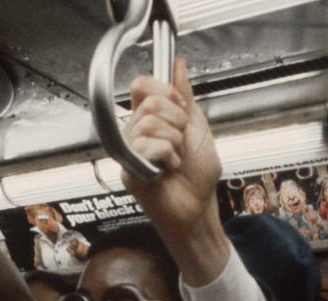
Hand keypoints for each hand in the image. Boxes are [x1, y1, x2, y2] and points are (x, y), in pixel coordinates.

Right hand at [121, 58, 221, 234]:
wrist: (199, 206)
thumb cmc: (198, 175)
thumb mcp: (197, 126)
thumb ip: (185, 95)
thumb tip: (178, 66)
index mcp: (150, 118)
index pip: (142, 86)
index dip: (165, 92)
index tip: (182, 110)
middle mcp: (136, 132)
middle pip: (149, 102)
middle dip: (177, 121)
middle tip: (181, 143)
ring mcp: (130, 151)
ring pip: (148, 123)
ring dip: (174, 142)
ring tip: (176, 159)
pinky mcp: (128, 169)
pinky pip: (145, 146)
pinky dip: (167, 156)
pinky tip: (167, 170)